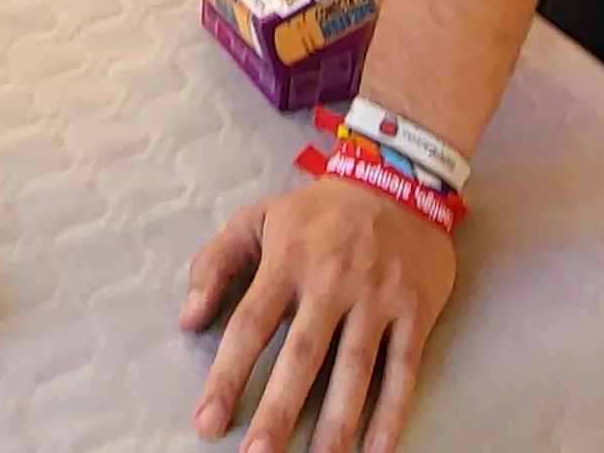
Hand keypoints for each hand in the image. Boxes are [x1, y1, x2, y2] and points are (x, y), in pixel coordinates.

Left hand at [184, 178, 456, 452]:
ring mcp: (377, 298)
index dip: (228, 376)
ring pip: (355, 370)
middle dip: (279, 411)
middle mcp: (332, 282)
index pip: (250, 325)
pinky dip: (392, 412)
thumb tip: (188, 319)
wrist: (400, 178)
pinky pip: (403, 368)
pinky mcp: (414, 311)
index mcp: (287, 261)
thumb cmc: (319, 210)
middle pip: (302, 355)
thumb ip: (215, 263)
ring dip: (336, 423)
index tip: (208, 422)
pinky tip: (377, 449)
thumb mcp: (257, 218)